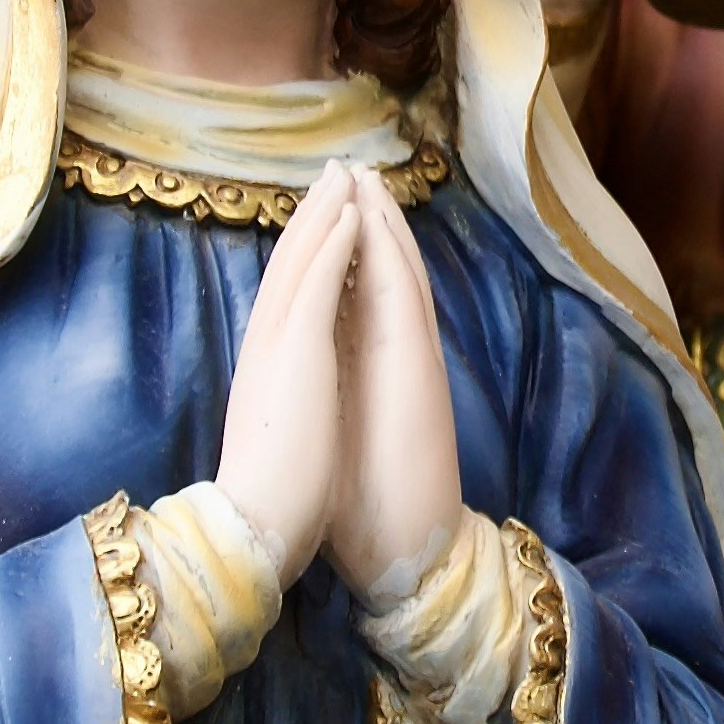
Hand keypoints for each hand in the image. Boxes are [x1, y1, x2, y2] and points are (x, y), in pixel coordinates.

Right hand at [211, 170, 363, 580]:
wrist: (252, 526)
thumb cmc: (267, 500)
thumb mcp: (275, 437)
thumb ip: (280, 408)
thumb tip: (286, 403)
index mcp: (266, 368)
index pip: (286, 296)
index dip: (303, 254)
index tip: (321, 221)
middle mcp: (266, 345)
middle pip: (289, 264)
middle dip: (312, 216)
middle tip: (331, 174)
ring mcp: (278, 344)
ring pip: (301, 261)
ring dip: (324, 213)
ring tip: (344, 175)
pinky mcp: (297, 351)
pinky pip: (317, 282)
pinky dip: (333, 244)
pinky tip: (350, 214)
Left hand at [330, 164, 464, 603]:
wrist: (407, 554)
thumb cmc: (368, 508)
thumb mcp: (340, 439)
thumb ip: (333, 402)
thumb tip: (306, 383)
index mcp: (374, 373)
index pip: (359, 298)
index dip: (345, 251)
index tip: (324, 210)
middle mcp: (397, 357)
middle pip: (385, 273)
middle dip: (365, 220)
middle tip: (347, 168)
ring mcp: (412, 360)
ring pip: (399, 273)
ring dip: (381, 221)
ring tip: (362, 174)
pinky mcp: (416, 370)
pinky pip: (403, 296)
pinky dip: (389, 253)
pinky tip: (374, 218)